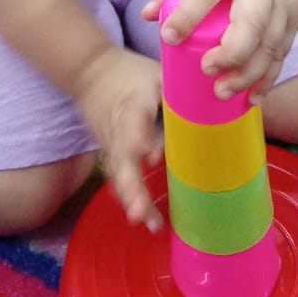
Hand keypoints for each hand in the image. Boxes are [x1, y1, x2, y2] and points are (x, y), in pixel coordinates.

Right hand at [72, 47, 163, 232]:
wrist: (89, 72)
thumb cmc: (130, 73)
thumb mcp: (155, 73)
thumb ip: (176, 94)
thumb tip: (208, 112)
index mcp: (132, 103)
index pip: (133, 120)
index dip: (140, 137)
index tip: (151, 155)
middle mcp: (118, 129)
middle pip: (123, 159)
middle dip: (133, 187)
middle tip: (142, 212)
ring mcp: (111, 144)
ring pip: (119, 175)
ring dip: (133, 200)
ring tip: (152, 224)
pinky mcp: (111, 154)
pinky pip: (119, 178)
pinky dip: (130, 199)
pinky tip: (146, 220)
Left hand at [142, 0, 297, 100]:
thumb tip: (146, 15)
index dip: (188, 14)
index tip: (169, 37)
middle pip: (251, 22)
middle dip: (230, 52)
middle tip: (206, 70)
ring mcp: (284, 4)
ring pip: (270, 44)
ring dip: (248, 73)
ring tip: (222, 91)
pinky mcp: (295, 21)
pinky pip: (283, 54)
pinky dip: (268, 78)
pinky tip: (251, 97)